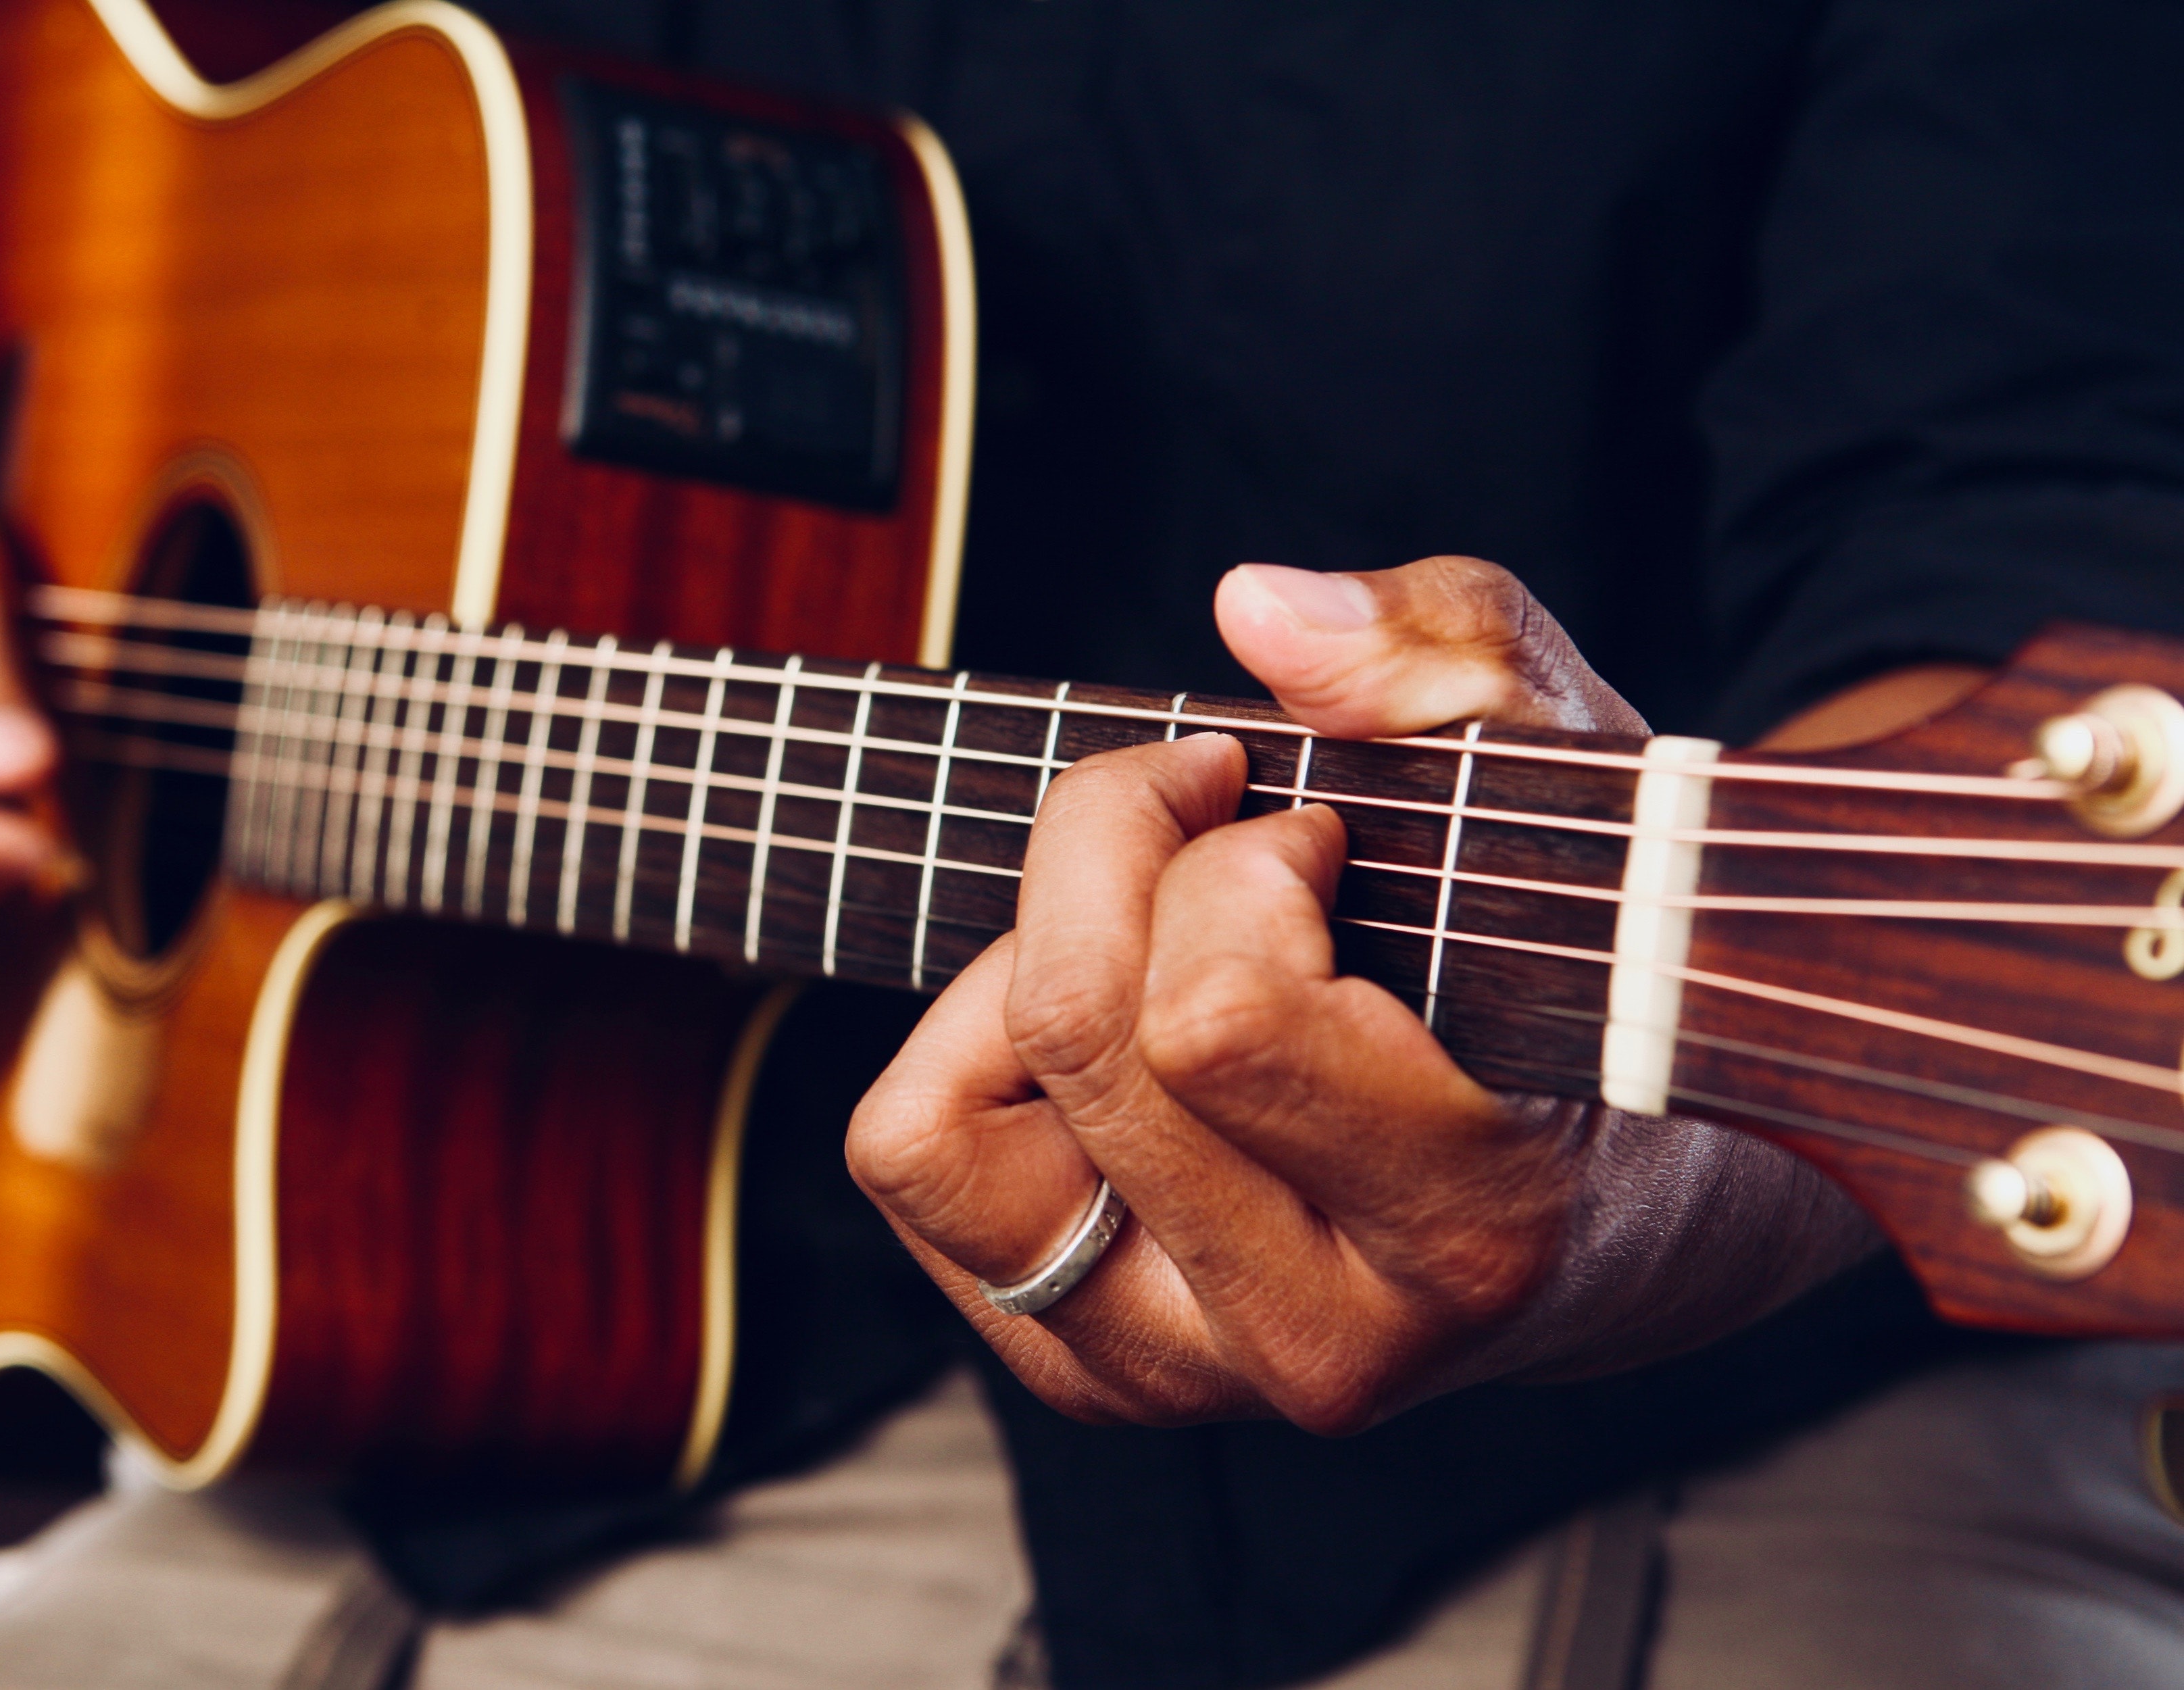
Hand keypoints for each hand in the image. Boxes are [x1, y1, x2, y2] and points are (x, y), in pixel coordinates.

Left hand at [847, 556, 1876, 1430]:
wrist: (1626, 1213)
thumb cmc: (1588, 971)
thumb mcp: (1572, 774)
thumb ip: (1448, 661)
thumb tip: (1256, 609)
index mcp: (1470, 1229)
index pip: (1215, 1018)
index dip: (1231, 860)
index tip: (1306, 825)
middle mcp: (1316, 1340)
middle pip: (1075, 1034)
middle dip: (1114, 858)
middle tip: (1212, 823)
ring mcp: (1182, 1376)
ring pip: (937, 1133)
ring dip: (1018, 975)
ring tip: (1148, 937)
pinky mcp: (1086, 1371)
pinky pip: (915, 1164)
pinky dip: (970, 1055)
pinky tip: (1107, 1028)